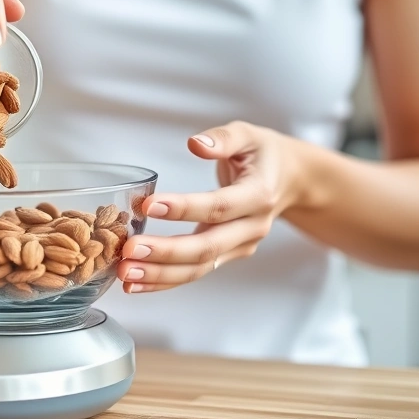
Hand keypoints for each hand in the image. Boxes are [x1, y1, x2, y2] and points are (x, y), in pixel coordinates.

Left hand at [117, 121, 303, 292]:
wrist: (292, 181)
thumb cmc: (264, 155)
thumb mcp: (249, 135)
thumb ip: (223, 138)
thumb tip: (196, 143)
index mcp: (259, 195)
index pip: (219, 206)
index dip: (184, 208)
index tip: (149, 205)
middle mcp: (252, 227)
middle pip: (207, 247)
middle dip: (166, 252)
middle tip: (129, 249)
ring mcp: (240, 247)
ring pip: (199, 267)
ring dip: (160, 274)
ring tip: (126, 272)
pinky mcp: (227, 256)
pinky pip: (195, 272)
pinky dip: (164, 281)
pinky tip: (136, 284)